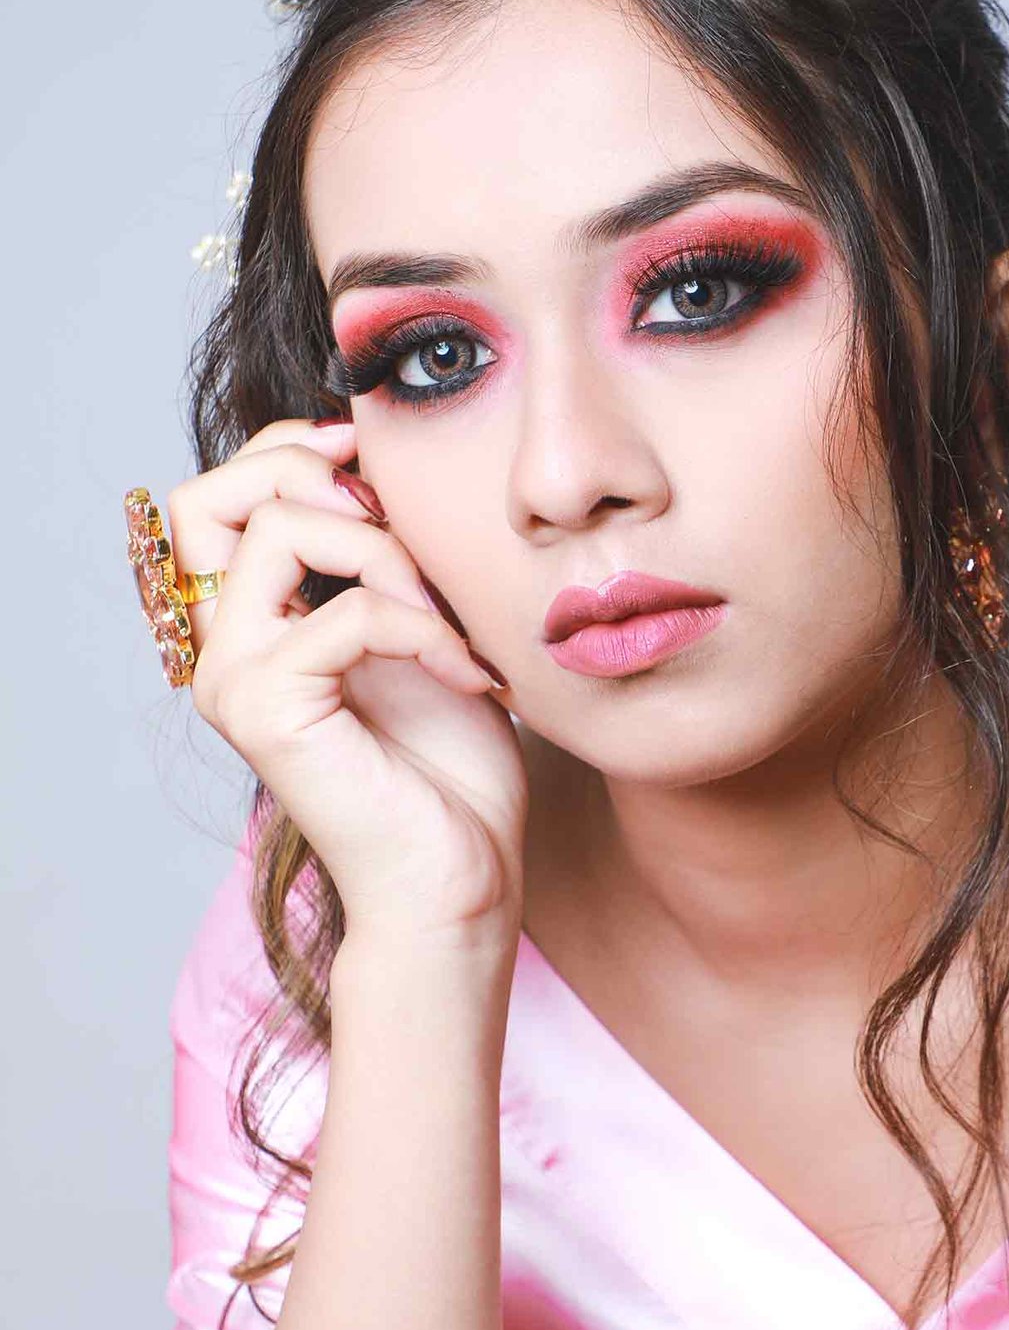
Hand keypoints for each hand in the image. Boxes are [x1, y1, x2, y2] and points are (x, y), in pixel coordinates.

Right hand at [165, 415, 527, 939]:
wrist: (459, 878)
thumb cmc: (452, 767)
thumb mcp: (424, 625)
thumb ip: (386, 553)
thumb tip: (379, 461)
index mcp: (249, 625)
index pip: (222, 494)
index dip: (294, 451)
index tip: (377, 460)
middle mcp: (220, 650)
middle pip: (214, 495)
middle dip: (316, 475)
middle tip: (399, 517)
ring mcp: (233, 680)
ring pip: (279, 529)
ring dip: (386, 549)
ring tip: (449, 616)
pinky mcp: (269, 710)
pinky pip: (349, 611)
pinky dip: (426, 628)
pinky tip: (472, 674)